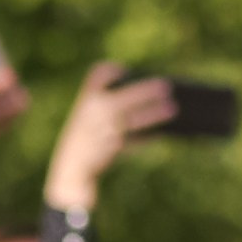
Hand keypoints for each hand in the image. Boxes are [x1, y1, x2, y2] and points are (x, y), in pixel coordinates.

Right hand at [45, 61, 175, 212]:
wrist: (68, 170)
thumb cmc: (83, 140)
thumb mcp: (87, 117)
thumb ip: (108, 105)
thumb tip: (146, 95)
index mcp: (85, 101)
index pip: (99, 76)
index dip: (113, 71)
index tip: (126, 70)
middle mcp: (93, 114)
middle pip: (124, 97)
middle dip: (145, 91)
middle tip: (166, 86)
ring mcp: (101, 132)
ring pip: (132, 120)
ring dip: (153, 114)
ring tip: (172, 109)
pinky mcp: (110, 149)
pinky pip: (133, 141)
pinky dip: (147, 138)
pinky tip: (160, 134)